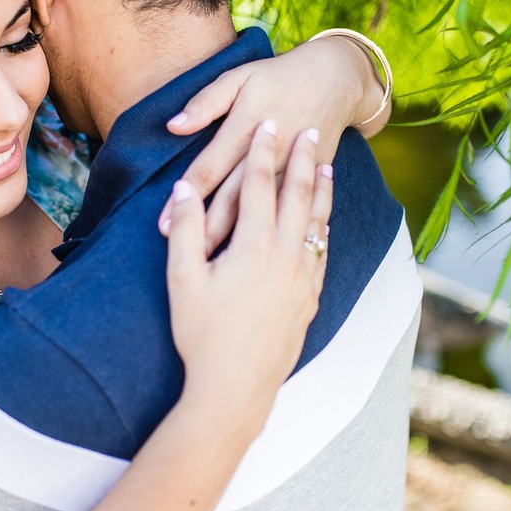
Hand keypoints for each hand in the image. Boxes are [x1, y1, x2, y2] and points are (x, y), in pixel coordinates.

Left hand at [159, 35, 386, 253]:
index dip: (185, 198)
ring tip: (212, 262)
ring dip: (236, 235)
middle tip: (182, 255)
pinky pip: (289, 209)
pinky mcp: (309, 176)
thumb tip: (174, 126)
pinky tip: (260, 253)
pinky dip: (274, 229)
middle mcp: (267, 153)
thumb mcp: (239, 76)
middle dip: (206, 228)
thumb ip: (206, 102)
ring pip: (260, 209)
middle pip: (232, 197)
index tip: (162, 224)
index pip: (208, 169)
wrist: (336, 78)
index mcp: (245, 127)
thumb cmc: (279, 76)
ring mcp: (291, 168)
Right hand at [165, 120, 333, 430]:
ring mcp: (303, 278)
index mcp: (253, 246)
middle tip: (313, 129)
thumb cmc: (202, 334)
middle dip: (304, 159)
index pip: (260, 185)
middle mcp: (286, 256)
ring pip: (319, 222)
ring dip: (323, 190)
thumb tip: (184, 189)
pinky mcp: (309, 299)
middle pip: (299, 195)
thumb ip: (184, 229)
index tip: (266, 124)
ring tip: (329, 165)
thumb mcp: (182, 279)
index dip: (262, 151)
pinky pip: (323, 251)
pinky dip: (325, 227)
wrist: (235, 386)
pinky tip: (324, 221)